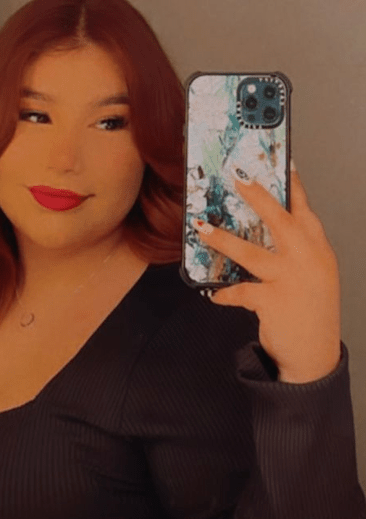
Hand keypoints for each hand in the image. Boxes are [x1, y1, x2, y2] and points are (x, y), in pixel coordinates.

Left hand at [193, 165, 340, 382]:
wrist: (316, 355)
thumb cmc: (311, 310)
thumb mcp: (314, 274)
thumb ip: (296, 250)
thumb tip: (266, 228)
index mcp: (317, 249)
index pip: (305, 210)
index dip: (293, 186)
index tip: (284, 162)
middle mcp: (307, 260)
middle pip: (280, 220)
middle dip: (257, 196)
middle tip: (237, 178)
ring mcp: (291, 279)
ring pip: (251, 252)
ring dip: (222, 239)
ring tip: (201, 228)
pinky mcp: (273, 301)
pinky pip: (240, 291)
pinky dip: (224, 292)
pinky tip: (214, 294)